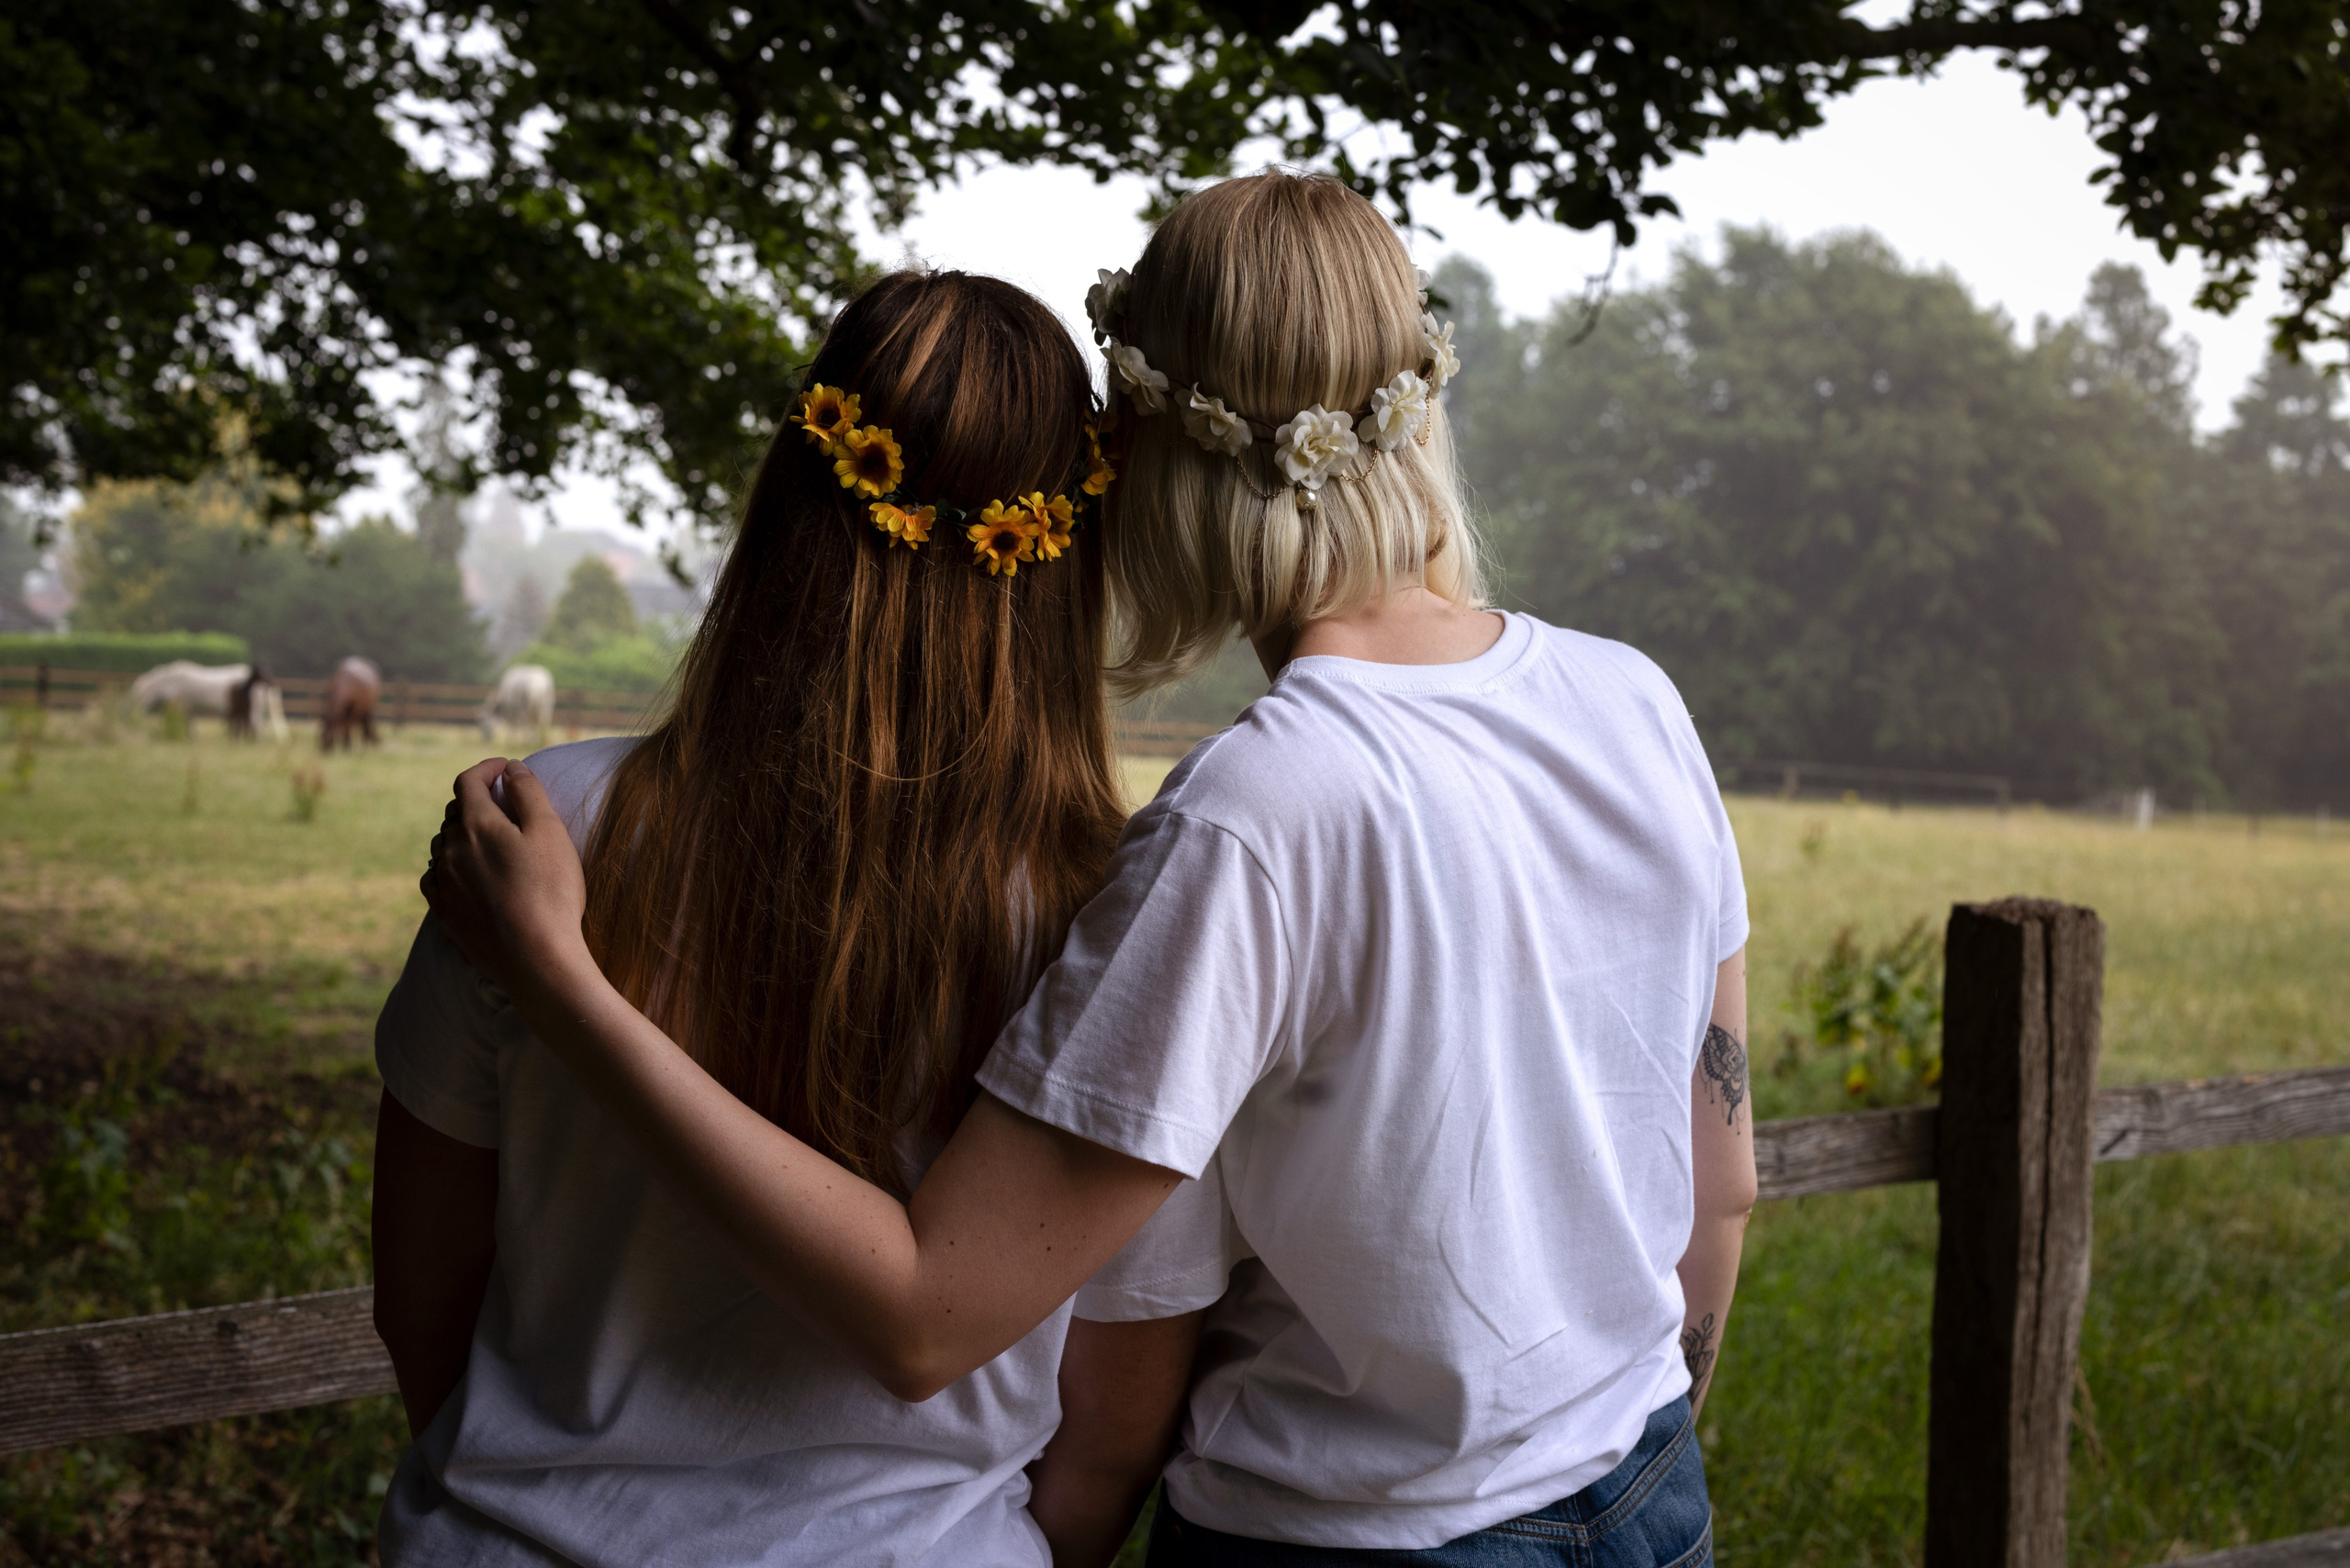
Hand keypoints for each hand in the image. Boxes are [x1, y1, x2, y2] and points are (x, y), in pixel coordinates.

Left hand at [421, 758, 589, 996]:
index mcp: (475, 825)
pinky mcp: (444, 913)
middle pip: (455, 812)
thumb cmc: (550, 892)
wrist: (536, 960)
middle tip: (504, 803)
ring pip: (444, 844)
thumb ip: (528, 792)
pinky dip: (449, 865)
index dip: (487, 768)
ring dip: (462, 833)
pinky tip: (467, 874)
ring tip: (488, 839)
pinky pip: (436, 877)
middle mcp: (449, 850)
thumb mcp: (549, 832)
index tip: (505, 768)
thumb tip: (512, 768)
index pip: (468, 781)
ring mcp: (443, 883)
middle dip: (477, 800)